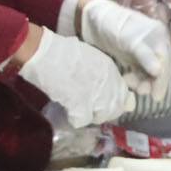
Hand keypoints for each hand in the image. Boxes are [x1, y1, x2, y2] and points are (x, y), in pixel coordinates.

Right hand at [16, 33, 135, 125]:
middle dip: (104, 111)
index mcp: (111, 70)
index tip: (103, 101)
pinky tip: (68, 111)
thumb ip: (101, 73)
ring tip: (77, 108)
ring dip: (90, 115)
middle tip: (89, 108)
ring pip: (101, 117)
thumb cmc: (62, 50)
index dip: (114, 101)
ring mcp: (97, 97)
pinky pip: (83, 120)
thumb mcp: (90, 57)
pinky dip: (74, 119)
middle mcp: (109, 84)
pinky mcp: (82, 107)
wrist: (46, 54)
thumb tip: (101, 85)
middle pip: (115, 109)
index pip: (124, 94)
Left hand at [75, 0, 170, 98]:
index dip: (162, 79)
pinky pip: (141, 72)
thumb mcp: (129, 39)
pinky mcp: (135, 57)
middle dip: (154, 82)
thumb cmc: (113, 24)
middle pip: (162, 69)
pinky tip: (127, 80)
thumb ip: (144, 55)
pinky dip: (137, 79)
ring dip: (144, 82)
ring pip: (152, 73)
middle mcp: (156, 43)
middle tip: (141, 91)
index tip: (156, 96)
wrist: (94, 19)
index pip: (166, 62)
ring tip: (130, 84)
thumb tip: (159, 72)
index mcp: (159, 35)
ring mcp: (146, 51)